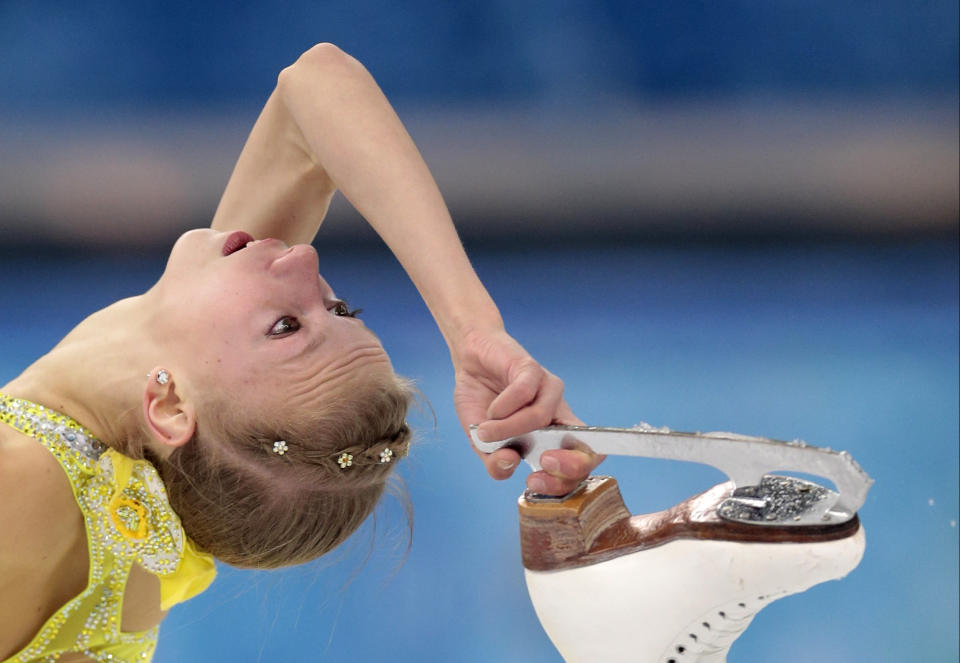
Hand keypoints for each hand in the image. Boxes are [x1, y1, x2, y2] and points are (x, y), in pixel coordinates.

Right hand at [452, 327, 602, 494]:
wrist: (470, 361)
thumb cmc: (482, 401)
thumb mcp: (482, 442)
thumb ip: (495, 461)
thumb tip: (508, 465)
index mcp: (553, 434)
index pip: (580, 462)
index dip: (567, 480)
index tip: (533, 482)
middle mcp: (558, 413)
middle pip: (584, 446)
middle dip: (563, 465)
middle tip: (535, 470)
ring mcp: (549, 389)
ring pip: (540, 417)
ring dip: (507, 430)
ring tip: (486, 430)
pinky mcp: (533, 368)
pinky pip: (524, 392)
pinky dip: (503, 407)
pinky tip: (491, 410)